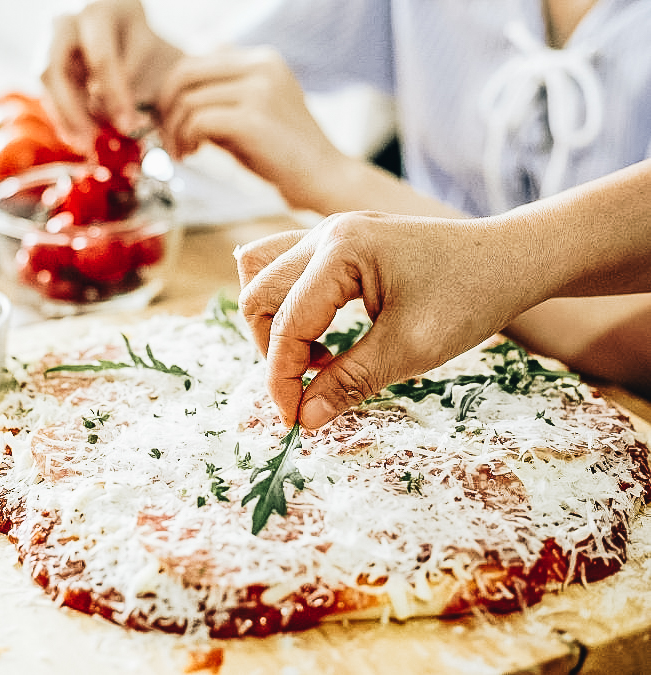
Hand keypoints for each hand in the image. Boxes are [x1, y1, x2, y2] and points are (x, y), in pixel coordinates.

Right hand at [40, 0, 182, 153]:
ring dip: (62, 116)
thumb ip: (132, 67)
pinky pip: (47, 87)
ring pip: (45, 81)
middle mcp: (61, 22)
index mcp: (93, 12)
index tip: (127, 125)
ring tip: (83, 144)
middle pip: (55, 71)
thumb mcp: (140, 32)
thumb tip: (118, 109)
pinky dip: (60, 112)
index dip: (114, 97)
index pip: (102, 60)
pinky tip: (74, 133)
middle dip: (72, 112)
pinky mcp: (43, 54)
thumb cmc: (125, 16)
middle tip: (90, 142)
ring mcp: (46, 37)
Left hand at [156, 46, 345, 210]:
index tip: (172, 121)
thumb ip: (220, 101)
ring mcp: (259, 90)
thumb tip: (172, 102)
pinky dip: (186, 140)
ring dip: (175, 131)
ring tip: (183, 153)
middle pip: (185, 73)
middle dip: (166, 107)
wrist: (324, 179)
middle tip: (167, 136)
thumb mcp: (251, 115)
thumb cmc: (284, 155)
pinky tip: (192, 156)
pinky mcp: (254, 119)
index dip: (174, 91)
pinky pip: (198, 121)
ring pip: (188, 100)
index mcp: (262, 60)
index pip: (197, 61)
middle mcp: (261, 66)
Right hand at [236, 212, 548, 428]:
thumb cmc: (470, 297)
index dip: (282, 379)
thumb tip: (303, 418)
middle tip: (307, 389)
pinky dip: (290, 304)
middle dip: (273, 351)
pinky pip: (288, 267)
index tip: (293, 421)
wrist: (512, 259)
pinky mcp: (340, 241)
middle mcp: (326, 232)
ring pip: (263, 272)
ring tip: (315, 358)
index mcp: (340, 251)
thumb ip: (350, 382)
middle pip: (259, 293)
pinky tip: (324, 334)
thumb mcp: (411, 348)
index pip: (286, 323)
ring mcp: (331, 231)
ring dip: (274, 321)